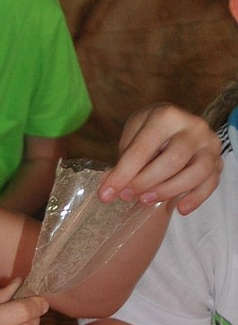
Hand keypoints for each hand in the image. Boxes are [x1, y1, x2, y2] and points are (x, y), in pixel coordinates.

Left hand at [99, 104, 220, 214]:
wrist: (176, 125)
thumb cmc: (150, 132)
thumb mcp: (133, 136)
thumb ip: (124, 160)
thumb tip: (110, 187)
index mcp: (166, 116)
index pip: (142, 149)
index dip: (122, 175)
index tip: (105, 195)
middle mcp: (193, 127)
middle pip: (172, 161)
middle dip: (145, 183)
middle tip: (126, 196)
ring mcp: (209, 144)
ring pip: (195, 173)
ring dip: (168, 191)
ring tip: (145, 200)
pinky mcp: (218, 161)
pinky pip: (211, 183)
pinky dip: (196, 198)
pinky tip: (180, 208)